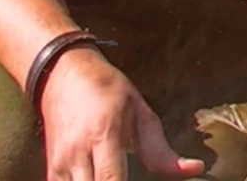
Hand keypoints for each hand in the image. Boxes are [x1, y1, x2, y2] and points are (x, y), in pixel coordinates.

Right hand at [38, 48, 202, 179]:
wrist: (62, 75)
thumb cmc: (105, 90)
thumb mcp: (140, 112)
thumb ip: (161, 150)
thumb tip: (195, 169)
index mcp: (102, 135)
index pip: (110, 180)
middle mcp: (76, 153)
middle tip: (133, 179)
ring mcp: (59, 164)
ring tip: (119, 176)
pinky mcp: (50, 170)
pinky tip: (97, 177)